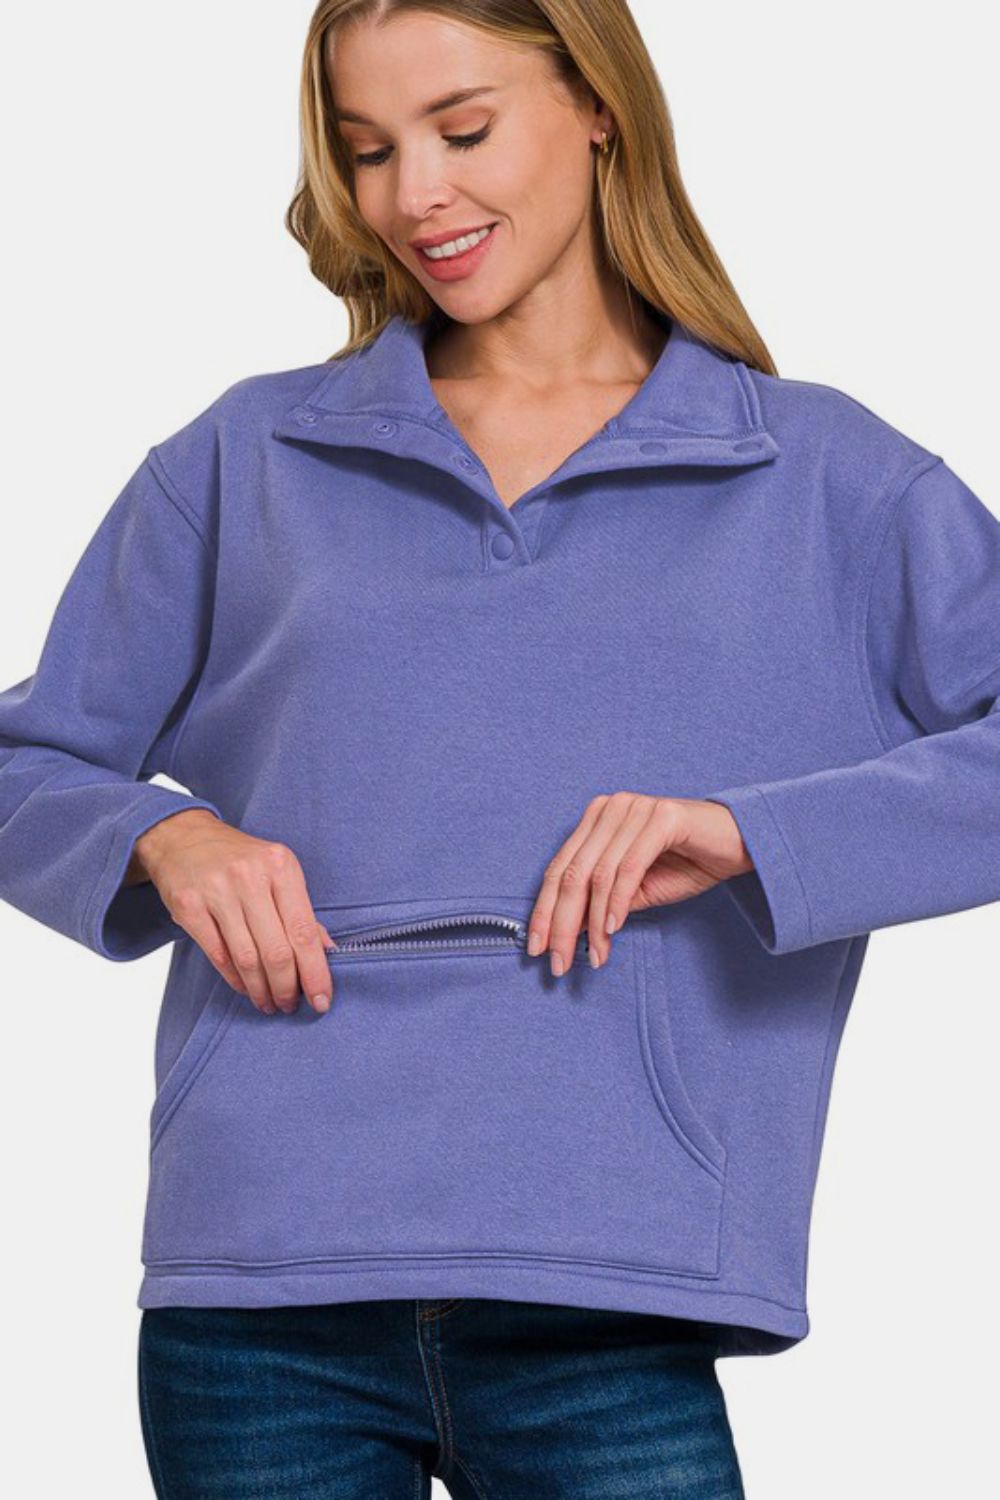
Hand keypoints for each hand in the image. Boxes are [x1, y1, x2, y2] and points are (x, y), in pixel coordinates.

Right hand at [132, 809, 336, 1015]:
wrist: (183, 837)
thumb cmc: (240, 859)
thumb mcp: (277, 871)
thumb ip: (302, 911)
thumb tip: (328, 951)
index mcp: (280, 866)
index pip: (303, 931)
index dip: (315, 972)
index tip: (322, 1000)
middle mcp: (249, 877)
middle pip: (276, 950)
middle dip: (287, 987)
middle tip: (291, 1005)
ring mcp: (216, 891)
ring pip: (247, 958)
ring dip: (261, 989)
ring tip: (270, 1003)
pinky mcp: (188, 906)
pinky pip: (218, 955)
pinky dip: (236, 979)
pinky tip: (246, 988)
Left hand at [527, 793, 752, 975]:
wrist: (742, 843)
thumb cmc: (688, 863)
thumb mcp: (637, 889)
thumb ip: (601, 903)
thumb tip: (568, 933)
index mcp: (597, 819)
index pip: (559, 869)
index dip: (544, 911)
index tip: (536, 948)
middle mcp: (610, 808)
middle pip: (572, 873)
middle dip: (561, 923)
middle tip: (557, 961)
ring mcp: (634, 809)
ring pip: (597, 874)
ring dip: (591, 922)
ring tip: (595, 956)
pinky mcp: (661, 817)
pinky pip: (628, 867)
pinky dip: (617, 902)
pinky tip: (613, 928)